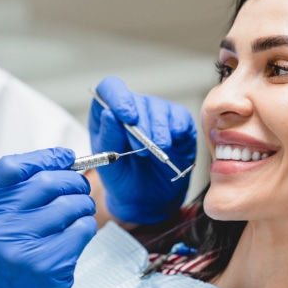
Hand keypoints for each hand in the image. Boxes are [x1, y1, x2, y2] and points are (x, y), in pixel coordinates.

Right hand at [0, 148, 97, 287]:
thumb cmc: (1, 274)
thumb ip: (18, 199)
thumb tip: (63, 165)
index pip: (13, 167)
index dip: (44, 157)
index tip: (65, 157)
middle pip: (48, 182)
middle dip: (73, 182)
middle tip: (78, 192)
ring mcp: (22, 246)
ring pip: (70, 205)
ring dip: (82, 208)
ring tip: (76, 220)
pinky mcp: (48, 265)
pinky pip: (82, 230)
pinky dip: (86, 229)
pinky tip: (76, 240)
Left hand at [89, 76, 196, 224]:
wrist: (145, 198)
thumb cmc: (123, 178)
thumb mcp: (107, 162)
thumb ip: (108, 137)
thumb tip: (109, 113)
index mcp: (109, 113)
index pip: (111, 89)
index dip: (119, 98)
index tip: (128, 118)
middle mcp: (133, 108)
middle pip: (138, 100)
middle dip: (141, 126)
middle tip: (141, 150)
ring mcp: (157, 114)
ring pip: (160, 109)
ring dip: (158, 131)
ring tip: (156, 151)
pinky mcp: (178, 124)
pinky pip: (180, 118)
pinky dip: (176, 129)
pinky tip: (171, 143)